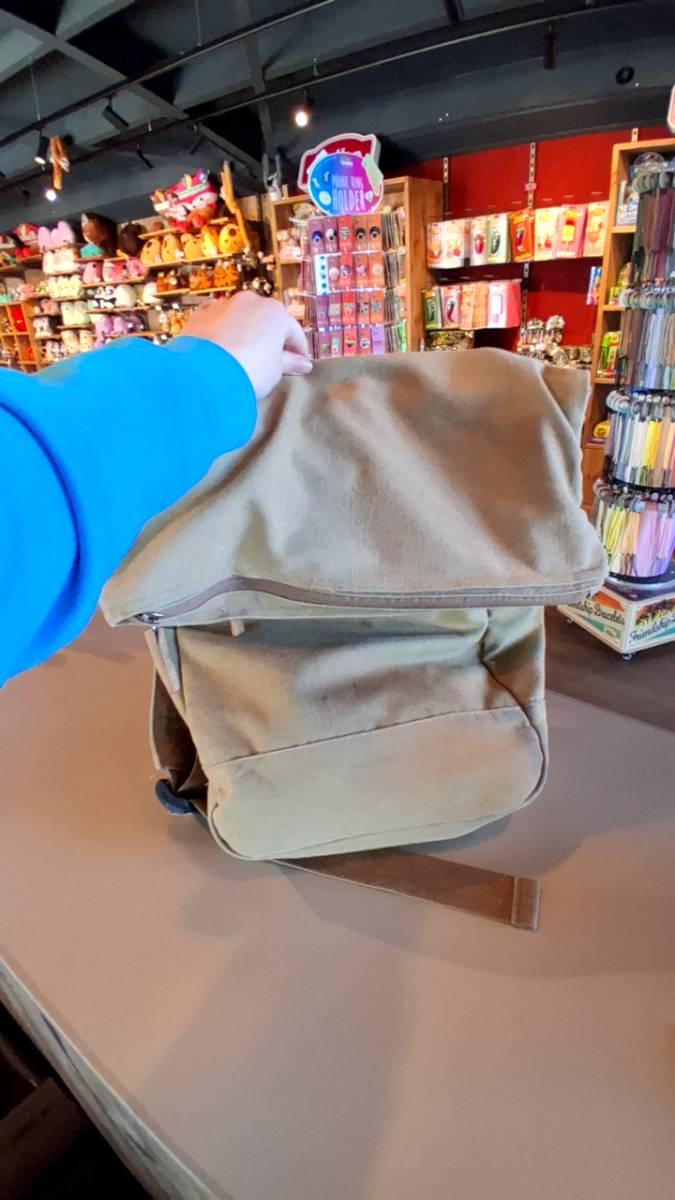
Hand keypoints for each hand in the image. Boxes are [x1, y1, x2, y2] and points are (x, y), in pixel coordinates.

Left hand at [180, 291, 311, 400]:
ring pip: (239, 318)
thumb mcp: (276, 371)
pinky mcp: (200, 314)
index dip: (298, 351)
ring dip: (243, 332)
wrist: (205, 373)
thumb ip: (288, 363)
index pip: (294, 333)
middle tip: (269, 361)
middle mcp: (250, 301)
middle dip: (269, 338)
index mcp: (276, 312)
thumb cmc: (250, 371)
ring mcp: (223, 305)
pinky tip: (219, 349)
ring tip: (241, 356)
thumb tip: (302, 363)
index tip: (299, 365)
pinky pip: (216, 322)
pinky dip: (220, 332)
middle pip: (265, 321)